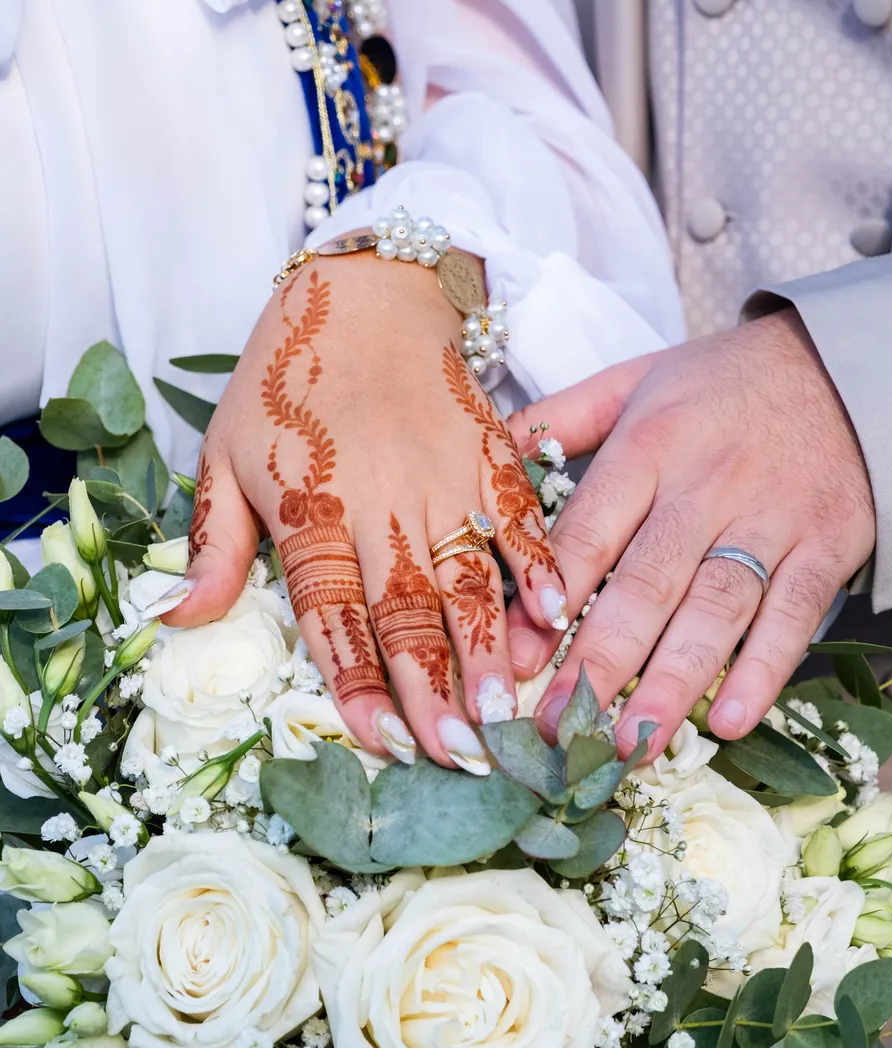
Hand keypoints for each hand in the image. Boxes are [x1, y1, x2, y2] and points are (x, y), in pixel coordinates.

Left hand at [166, 250, 567, 770]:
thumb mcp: (224, 456)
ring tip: (508, 714)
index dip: (358, 683)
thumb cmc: (285, 381)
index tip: (384, 743)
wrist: (362, 290)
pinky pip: (519, 516)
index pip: (333, 615)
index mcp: (311, 512)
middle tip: (460, 757)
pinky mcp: (489, 451)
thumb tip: (175, 623)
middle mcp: (380, 503)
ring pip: (468, 577)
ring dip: (488, 650)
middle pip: (407, 611)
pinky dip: (541, 566)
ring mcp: (441, 477)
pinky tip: (559, 615)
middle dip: (433, 690)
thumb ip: (213, 547)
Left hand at [505, 310, 874, 756]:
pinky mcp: (830, 545)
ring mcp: (772, 518)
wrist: (852, 367)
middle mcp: (707, 484)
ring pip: (714, 609)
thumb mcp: (636, 380)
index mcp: (648, 444)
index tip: (514, 661)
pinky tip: (731, 721)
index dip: (549, 599)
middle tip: (557, 729)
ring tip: (629, 744)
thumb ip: (559, 418)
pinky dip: (764, 670)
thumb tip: (482, 448)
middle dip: (597, 663)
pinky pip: (793, 614)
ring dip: (671, 682)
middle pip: (645, 583)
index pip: (589, 531)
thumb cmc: (726, 383)